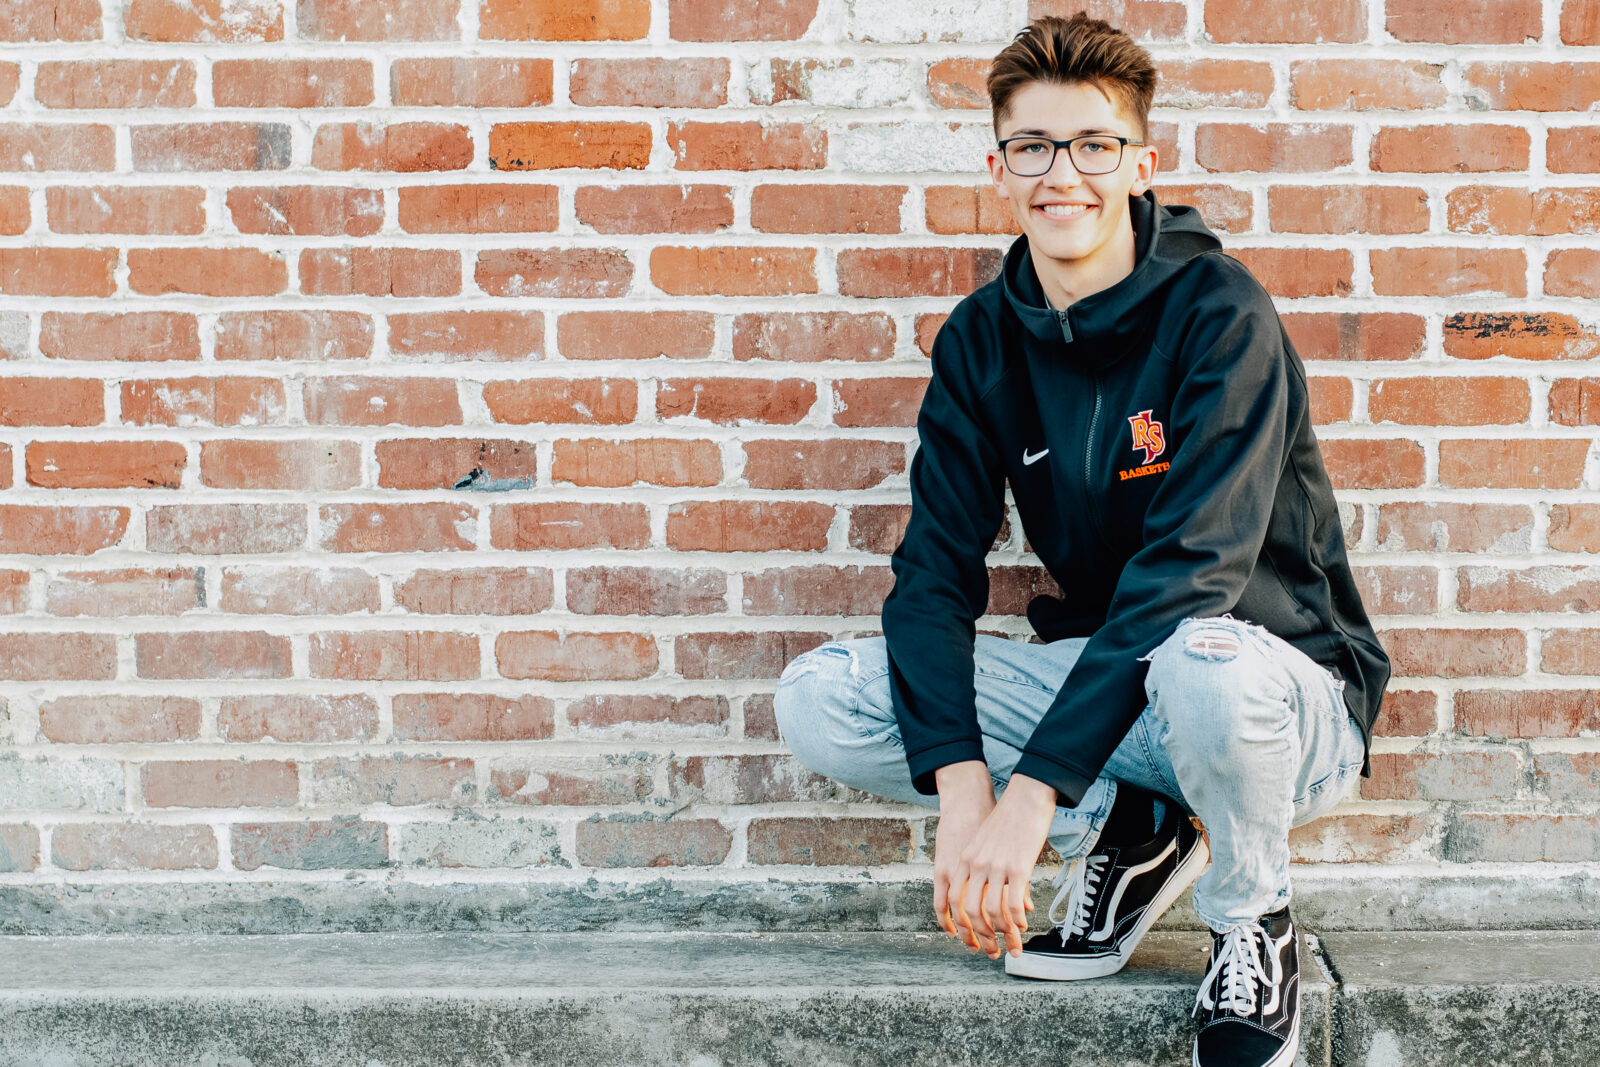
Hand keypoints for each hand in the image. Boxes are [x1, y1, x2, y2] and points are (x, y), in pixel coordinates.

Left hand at [950, 773, 1056, 959]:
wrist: (1025, 796)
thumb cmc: (1007, 819)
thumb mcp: (985, 843)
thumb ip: (982, 867)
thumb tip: (988, 891)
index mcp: (964, 859)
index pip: (953, 900)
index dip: (958, 925)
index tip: (968, 941)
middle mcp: (976, 865)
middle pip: (970, 911)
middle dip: (980, 937)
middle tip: (992, 952)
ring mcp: (996, 866)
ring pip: (994, 911)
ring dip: (1004, 934)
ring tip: (1013, 947)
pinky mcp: (1017, 866)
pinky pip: (1013, 902)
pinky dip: (1017, 920)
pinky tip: (1023, 927)